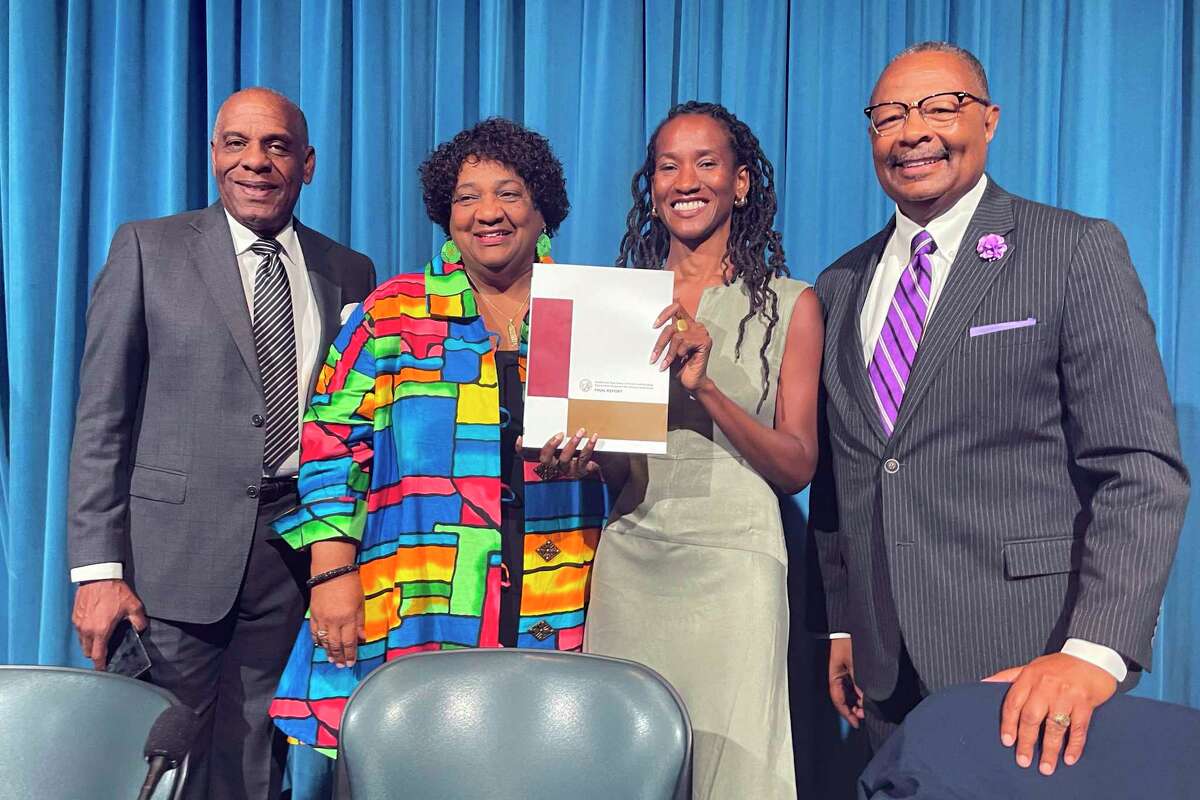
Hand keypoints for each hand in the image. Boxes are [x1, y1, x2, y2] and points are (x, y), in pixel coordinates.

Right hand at [72, 579, 147, 669]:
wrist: (98, 576)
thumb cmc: (114, 591)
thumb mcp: (133, 606)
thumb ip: (138, 621)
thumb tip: (141, 629)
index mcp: (100, 630)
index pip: (97, 656)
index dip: (100, 665)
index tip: (103, 669)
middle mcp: (86, 629)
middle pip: (88, 651)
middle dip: (95, 654)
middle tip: (104, 652)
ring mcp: (78, 623)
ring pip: (82, 642)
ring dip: (90, 644)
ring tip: (101, 638)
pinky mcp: (75, 616)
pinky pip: (79, 631)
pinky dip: (85, 633)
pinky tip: (95, 626)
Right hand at [309, 572, 364, 667]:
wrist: (331, 571)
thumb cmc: (350, 584)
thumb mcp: (361, 602)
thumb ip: (360, 621)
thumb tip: (362, 638)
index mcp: (348, 618)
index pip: (349, 641)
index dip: (351, 654)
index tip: (352, 663)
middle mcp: (334, 621)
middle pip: (336, 644)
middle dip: (340, 657)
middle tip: (342, 666)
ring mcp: (322, 619)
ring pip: (324, 641)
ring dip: (328, 652)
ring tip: (332, 660)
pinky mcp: (313, 615)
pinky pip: (314, 632)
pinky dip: (317, 641)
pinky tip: (320, 646)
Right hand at [518, 430, 598, 479]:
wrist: (590, 476)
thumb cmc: (570, 463)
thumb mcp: (558, 456)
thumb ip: (549, 445)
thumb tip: (531, 434)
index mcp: (545, 464)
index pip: (527, 457)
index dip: (520, 449)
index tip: (522, 438)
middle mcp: (554, 468)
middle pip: (547, 459)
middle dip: (551, 445)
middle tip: (560, 433)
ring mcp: (568, 470)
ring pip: (566, 457)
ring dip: (573, 443)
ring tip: (580, 431)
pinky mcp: (582, 469)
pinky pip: (585, 457)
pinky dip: (590, 446)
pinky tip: (593, 437)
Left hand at [651, 302, 712, 391]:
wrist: (692, 382)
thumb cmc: (679, 366)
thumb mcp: (668, 349)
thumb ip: (665, 337)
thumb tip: (650, 330)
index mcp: (685, 323)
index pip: (676, 307)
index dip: (665, 313)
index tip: (654, 326)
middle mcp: (694, 325)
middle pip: (672, 324)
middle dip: (660, 342)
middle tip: (653, 356)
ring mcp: (701, 332)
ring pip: (677, 335)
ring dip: (667, 352)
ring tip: (662, 363)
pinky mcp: (705, 341)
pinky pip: (685, 342)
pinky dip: (678, 353)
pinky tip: (679, 360)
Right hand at [828, 637, 864, 728]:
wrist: (851, 624)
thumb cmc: (851, 639)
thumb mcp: (856, 663)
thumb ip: (859, 682)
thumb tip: (865, 700)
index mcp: (834, 674)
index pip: (838, 699)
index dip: (847, 713)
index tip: (856, 723)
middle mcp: (839, 674)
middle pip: (844, 697)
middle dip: (854, 708)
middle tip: (865, 715)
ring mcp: (846, 669)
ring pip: (851, 691)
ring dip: (859, 700)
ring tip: (870, 705)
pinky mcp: (853, 665)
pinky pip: (856, 683)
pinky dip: (862, 690)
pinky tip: (869, 693)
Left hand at [985, 652, 1117, 774]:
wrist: (1092, 656)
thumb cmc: (1058, 665)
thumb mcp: (1031, 667)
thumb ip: (1008, 677)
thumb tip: (983, 684)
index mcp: (1029, 677)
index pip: (1013, 702)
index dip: (1009, 724)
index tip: (1007, 742)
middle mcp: (1046, 686)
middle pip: (1031, 717)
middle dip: (1026, 741)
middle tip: (1023, 761)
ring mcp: (1066, 695)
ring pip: (1054, 726)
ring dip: (1050, 749)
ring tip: (1046, 767)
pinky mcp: (1085, 703)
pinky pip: (1078, 728)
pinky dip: (1074, 745)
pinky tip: (1069, 758)